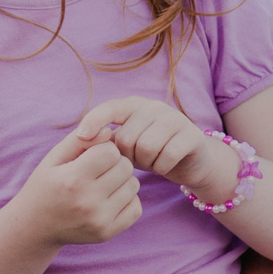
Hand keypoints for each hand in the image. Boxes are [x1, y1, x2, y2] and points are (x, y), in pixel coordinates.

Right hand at [6, 127, 142, 247]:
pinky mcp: (107, 233)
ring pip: (133, 186)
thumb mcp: (54, 158)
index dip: (104, 149)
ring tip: (104, 184)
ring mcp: (99, 220)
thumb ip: (80, 140)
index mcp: (72, 180)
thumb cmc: (45, 186)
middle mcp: (87, 202)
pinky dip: (127, 200)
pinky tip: (110, 199)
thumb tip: (110, 130)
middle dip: (115, 163)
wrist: (35, 227)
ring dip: (122, 181)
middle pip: (125, 167)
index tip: (92, 156)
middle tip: (99, 169)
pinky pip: (136, 208)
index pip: (111, 152)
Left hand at [77, 97, 235, 202]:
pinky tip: (164, 166)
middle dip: (128, 157)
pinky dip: (161, 167)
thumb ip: (107, 140)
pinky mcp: (191, 135)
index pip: (109, 108)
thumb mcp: (126, 145)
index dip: (93, 121)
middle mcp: (154, 107)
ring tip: (151, 162)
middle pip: (126, 137)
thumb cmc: (149, 153)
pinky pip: (166, 156)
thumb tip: (81, 140)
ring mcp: (174, 118)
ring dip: (146, 163)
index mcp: (133, 105)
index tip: (81, 138)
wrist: (190, 161)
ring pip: (146, 147)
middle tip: (137, 161)